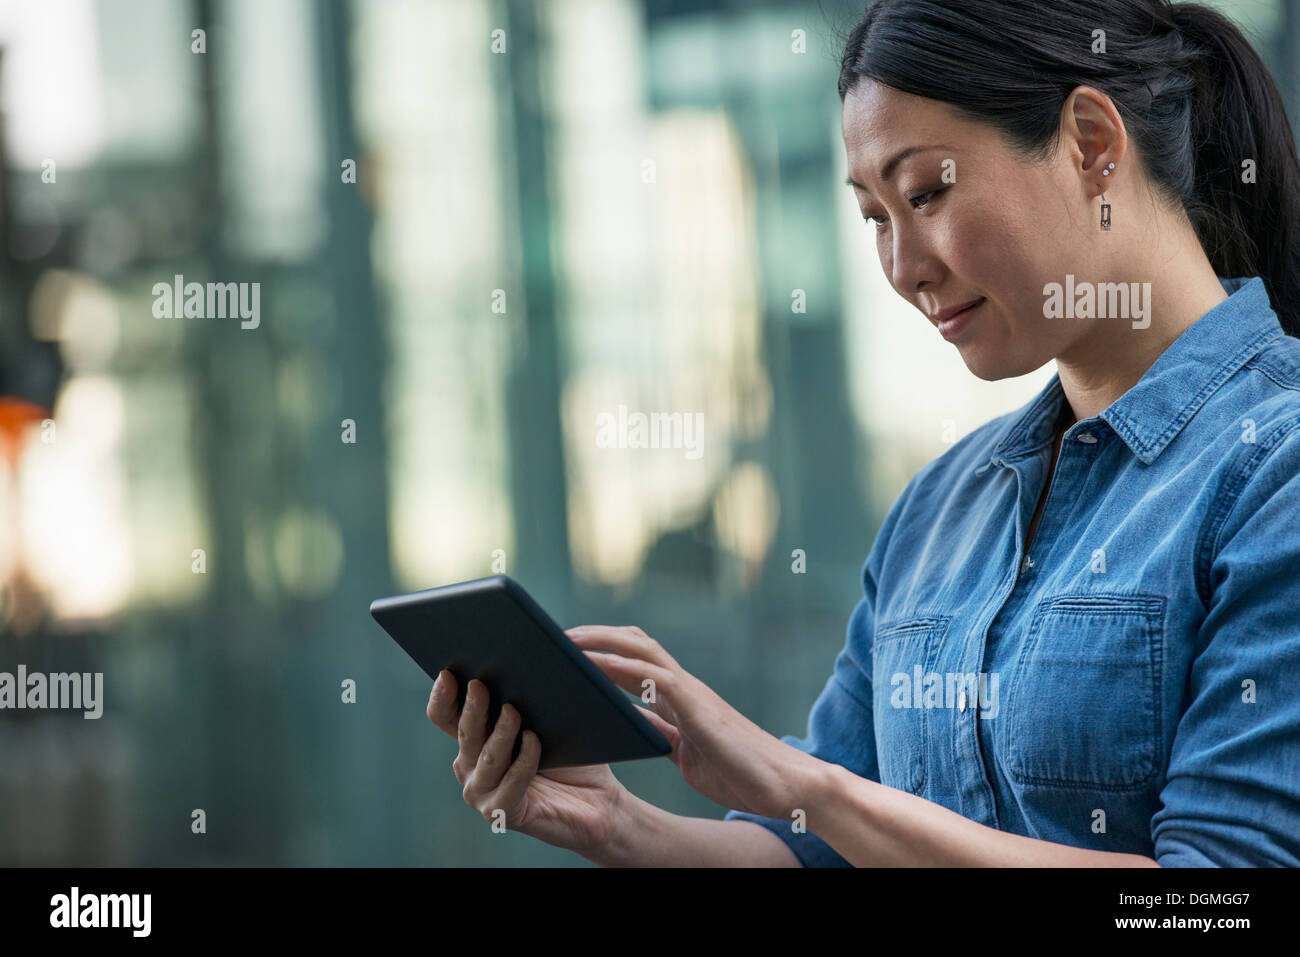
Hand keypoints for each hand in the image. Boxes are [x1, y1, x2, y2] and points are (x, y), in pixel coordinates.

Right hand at [426, 670, 626, 854]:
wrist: (597, 798)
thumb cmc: (572, 754)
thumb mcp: (549, 718)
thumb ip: (531, 695)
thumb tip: (529, 656)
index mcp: (474, 738)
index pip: (444, 715)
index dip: (442, 695)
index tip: (449, 671)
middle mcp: (470, 765)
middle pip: (464, 732)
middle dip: (472, 707)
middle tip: (481, 684)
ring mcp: (483, 791)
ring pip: (486, 757)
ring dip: (500, 733)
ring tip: (513, 711)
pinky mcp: (502, 812)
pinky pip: (509, 784)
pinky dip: (523, 762)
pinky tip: (534, 741)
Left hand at [566, 625, 817, 820]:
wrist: (784, 785)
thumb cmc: (739, 770)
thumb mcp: (686, 750)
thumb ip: (661, 730)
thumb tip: (630, 722)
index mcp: (680, 695)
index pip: (636, 657)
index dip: (603, 646)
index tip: (568, 646)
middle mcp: (684, 685)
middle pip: (634, 641)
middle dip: (595, 634)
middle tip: (554, 636)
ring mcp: (692, 691)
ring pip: (641, 647)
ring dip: (600, 640)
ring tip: (564, 641)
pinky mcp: (698, 706)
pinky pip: (652, 677)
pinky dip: (619, 667)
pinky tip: (592, 668)